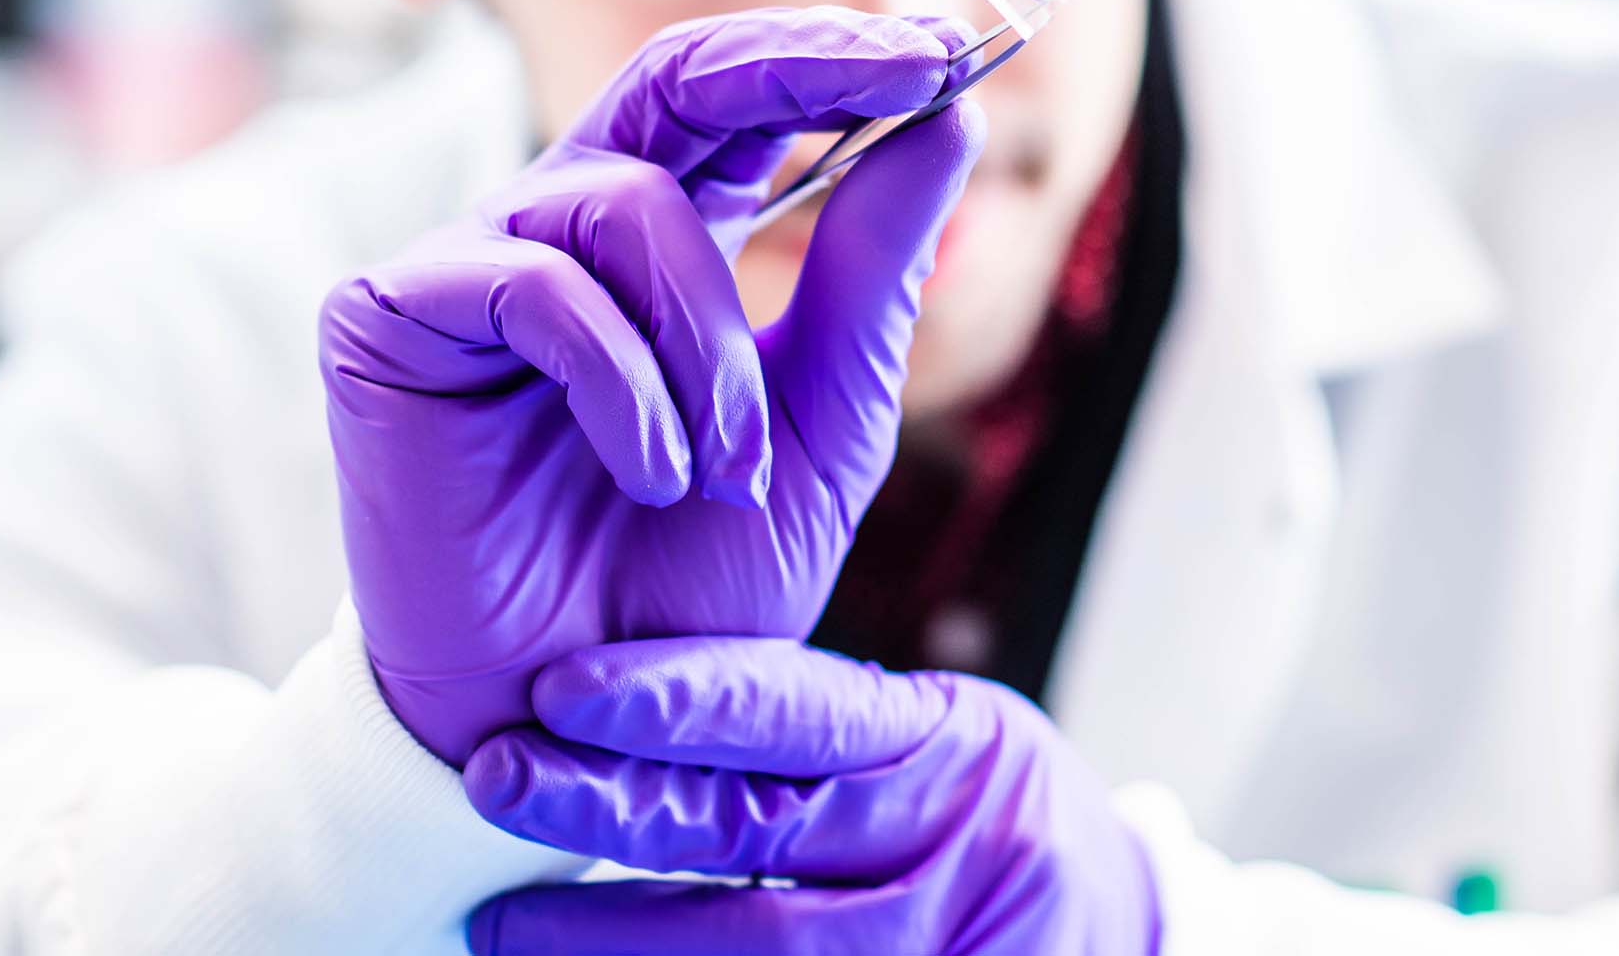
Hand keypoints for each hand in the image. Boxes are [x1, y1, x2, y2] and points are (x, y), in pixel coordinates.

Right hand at [319, 7, 984, 764]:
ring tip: (722, 466)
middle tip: (915, 67)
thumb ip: (868, 280)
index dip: (835, 57)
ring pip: (623, 203)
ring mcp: (471, 263)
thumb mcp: (820, 428)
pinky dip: (622, 381)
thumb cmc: (683, 582)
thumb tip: (945, 117)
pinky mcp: (389, 313)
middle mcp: (561, 228)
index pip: (734, 100)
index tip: (953, 50)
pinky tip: (648, 474)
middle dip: (800, 61)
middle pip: (670, 73)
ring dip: (711, 340)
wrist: (567, 724)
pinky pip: (534, 285)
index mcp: (657, 246)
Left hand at [463, 637, 1161, 955]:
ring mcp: (932, 949)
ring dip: (613, 939)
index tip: (557, 690)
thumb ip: (823, 732)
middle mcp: (934, 847)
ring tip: (499, 927)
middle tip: (491, 783)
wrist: (1128, 931)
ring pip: (752, 953)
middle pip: (747, 831)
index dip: (672, 697)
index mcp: (936, 745)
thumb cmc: (992, 817)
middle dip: (606, 810)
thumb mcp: (941, 743)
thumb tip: (639, 718)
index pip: (789, 709)